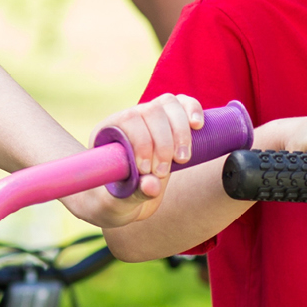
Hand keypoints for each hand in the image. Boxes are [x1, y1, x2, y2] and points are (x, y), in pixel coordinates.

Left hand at [65, 94, 203, 228]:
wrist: (126, 199)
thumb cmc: (118, 199)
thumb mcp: (120, 203)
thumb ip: (133, 195)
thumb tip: (152, 185)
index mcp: (109, 132)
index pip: (129, 120)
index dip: (142, 142)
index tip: (146, 170)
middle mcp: (130, 118)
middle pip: (151, 111)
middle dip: (163, 143)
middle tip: (163, 173)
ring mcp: (151, 117)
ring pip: (169, 104)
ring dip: (181, 131)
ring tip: (182, 159)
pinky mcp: (171, 121)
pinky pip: (183, 103)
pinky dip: (193, 109)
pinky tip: (198, 125)